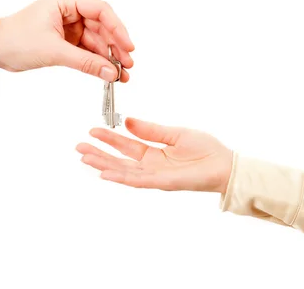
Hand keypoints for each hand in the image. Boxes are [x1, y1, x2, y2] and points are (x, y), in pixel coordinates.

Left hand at [0, 0, 133, 81]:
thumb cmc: (14, 40)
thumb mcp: (53, 51)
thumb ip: (85, 62)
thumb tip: (110, 72)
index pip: (101, 10)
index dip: (118, 29)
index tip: (128, 47)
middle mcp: (69, 8)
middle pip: (102, 26)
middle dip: (115, 47)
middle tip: (127, 66)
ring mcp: (68, 24)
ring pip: (96, 39)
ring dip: (108, 57)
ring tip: (121, 75)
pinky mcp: (66, 38)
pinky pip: (87, 49)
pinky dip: (97, 61)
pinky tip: (107, 73)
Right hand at [76, 117, 233, 192]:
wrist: (224, 164)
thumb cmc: (205, 149)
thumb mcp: (174, 133)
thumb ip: (150, 130)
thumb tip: (127, 121)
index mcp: (153, 152)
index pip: (125, 145)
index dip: (109, 138)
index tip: (93, 130)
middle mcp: (150, 165)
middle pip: (119, 160)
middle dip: (98, 153)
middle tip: (79, 146)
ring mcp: (154, 175)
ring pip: (123, 170)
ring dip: (103, 164)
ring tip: (85, 157)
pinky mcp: (162, 182)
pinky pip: (137, 180)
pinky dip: (120, 177)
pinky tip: (105, 173)